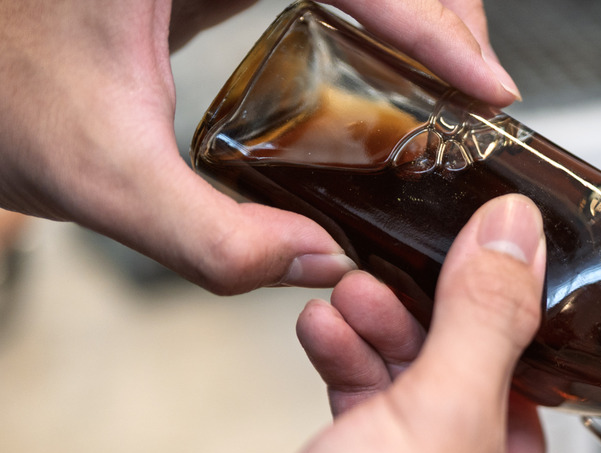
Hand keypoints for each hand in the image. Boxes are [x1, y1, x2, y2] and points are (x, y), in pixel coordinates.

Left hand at [0, 0, 520, 293]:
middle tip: (478, 85)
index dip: (433, 25)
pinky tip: (393, 64)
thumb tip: (320, 263)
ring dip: (414, 7)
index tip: (487, 86)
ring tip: (452, 77)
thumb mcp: (97, 179)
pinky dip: (374, 9)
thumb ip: (210, 240)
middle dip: (441, 8)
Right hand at [149, 193, 600, 452]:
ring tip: (366, 293)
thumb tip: (516, 238)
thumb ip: (488, 320)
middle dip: (484, 350)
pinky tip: (328, 337)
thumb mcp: (448, 424)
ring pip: (443, 439)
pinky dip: (361, 398)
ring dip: (405, 359)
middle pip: (530, 437)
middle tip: (459, 281)